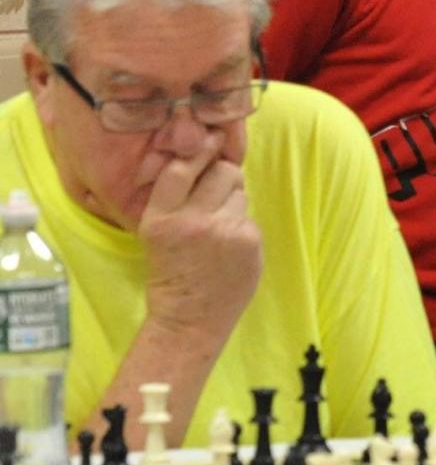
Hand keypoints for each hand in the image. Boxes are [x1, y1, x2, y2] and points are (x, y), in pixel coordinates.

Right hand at [139, 135, 262, 347]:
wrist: (188, 323)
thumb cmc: (170, 274)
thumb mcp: (155, 233)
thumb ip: (176, 197)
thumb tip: (206, 152)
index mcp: (160, 218)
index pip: (181, 167)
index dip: (198, 151)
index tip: (209, 141)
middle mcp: (191, 222)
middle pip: (222, 171)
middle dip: (222, 178)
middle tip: (214, 200)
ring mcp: (223, 232)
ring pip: (240, 192)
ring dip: (232, 204)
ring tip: (217, 234)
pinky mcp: (248, 242)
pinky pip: (250, 217)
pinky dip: (242, 229)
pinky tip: (229, 251)